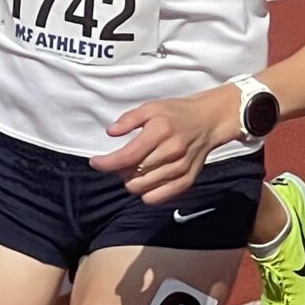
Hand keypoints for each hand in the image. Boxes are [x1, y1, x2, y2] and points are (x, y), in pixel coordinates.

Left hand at [89, 85, 235, 205]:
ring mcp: (180, 168)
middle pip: (132, 175)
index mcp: (160, 131)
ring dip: (131, 181)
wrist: (209, 120)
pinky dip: (146, 193)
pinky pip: (158, 197)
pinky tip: (147, 180)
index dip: (106, 163)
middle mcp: (171, 151)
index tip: (95, 162)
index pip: (126, 156)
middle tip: (122, 160)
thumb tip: (111, 132)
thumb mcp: (151, 107)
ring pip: (142, 188)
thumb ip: (129, 119)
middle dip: (119, 170)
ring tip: (135, 169)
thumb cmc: (176, 113)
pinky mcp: (187, 180)